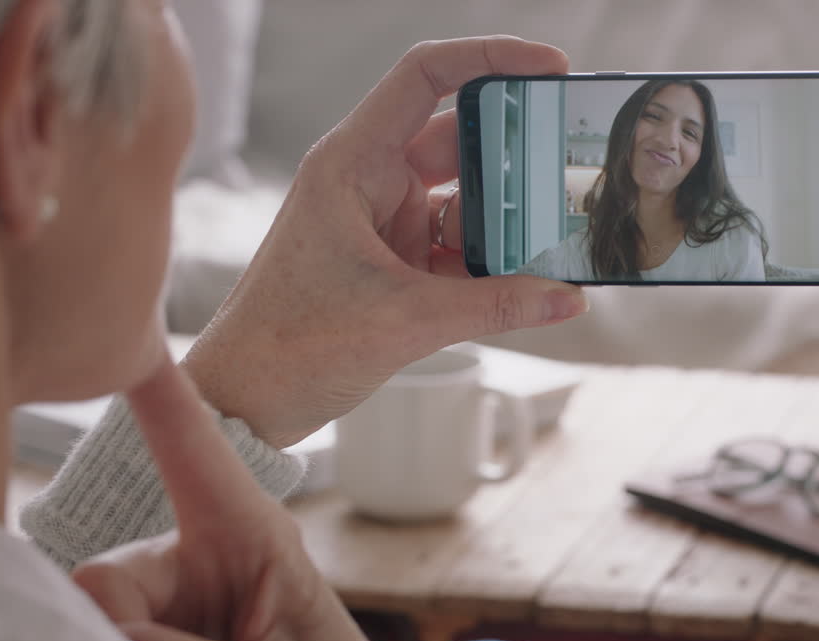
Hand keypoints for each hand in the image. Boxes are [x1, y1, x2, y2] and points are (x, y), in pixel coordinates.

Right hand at [72, 357, 393, 640]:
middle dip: (122, 636)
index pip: (192, 449)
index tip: (126, 338)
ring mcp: (167, 591)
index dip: (157, 395)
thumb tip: (109, 637)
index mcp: (251, 535)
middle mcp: (198, 551)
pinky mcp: (146, 627)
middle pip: (107, 579)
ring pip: (94, 618)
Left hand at [181, 36, 587, 448]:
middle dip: (516, 151)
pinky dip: (492, 258)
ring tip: (563, 227)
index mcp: (352, 165)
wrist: (245, 401)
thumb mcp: (405, 322)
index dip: (489, 59)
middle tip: (573, 158)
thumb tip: (568, 297)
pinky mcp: (392, 262)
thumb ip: (494, 306)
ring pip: (463, 197)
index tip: (551, 68)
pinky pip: (456, 244)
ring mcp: (382, 222)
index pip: (424, 78)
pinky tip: (533, 273)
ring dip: (509, 214)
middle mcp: (367, 181)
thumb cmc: (290, 347)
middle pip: (457, 139)